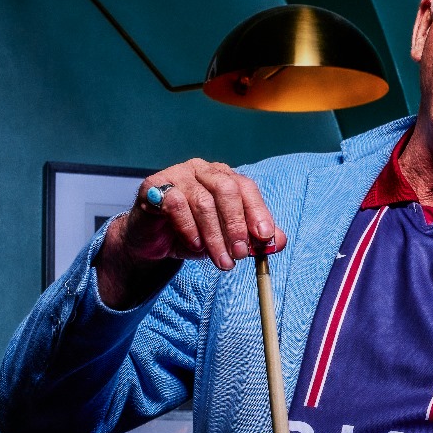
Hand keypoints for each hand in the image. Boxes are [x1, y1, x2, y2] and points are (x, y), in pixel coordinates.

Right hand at [97, 159, 286, 307]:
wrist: (154, 243)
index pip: (246, 188)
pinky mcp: (154, 187)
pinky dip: (189, 229)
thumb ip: (254, 240)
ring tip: (222, 261)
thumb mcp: (227, 241)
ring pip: (203, 202)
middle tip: (241, 254)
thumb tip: (279, 242)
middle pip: (226, 189)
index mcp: (224, 177)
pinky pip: (176, 205)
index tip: (265, 236)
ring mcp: (178, 175)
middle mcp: (203, 170)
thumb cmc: (195, 237)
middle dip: (236, 225)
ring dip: (215, 237)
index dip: (258, 211)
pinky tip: (195, 246)